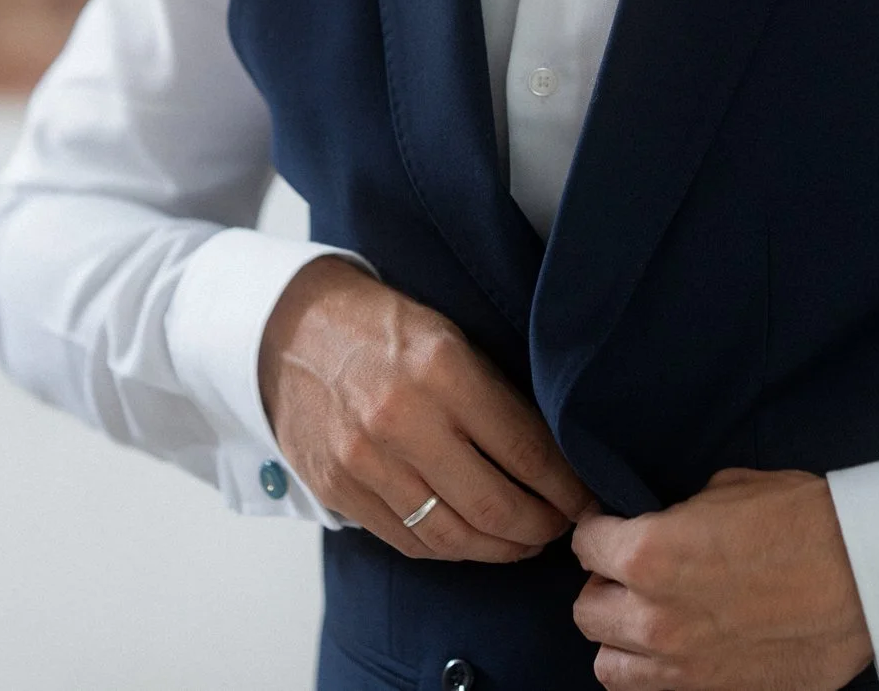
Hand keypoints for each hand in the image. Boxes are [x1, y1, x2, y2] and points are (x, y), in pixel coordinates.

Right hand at [260, 256, 593, 561]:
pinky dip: (453, 549)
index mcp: (441, 370)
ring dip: (502, 549)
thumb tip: (555, 458)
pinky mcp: (340, 492)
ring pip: (454, 538)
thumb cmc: (381, 328)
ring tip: (526, 541)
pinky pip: (410, 542)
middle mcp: (402, 422)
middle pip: (495, 507)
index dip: (567, 487)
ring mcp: (365, 464)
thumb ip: (496, 396)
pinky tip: (476, 540)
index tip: (589, 499)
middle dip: (542, 527)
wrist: (290, 330)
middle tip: (564, 526)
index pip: (525, 451)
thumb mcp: (449, 337)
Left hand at [571, 468, 872, 690]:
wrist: (867, 575)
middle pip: (587, 610)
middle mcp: (653, 616)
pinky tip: (677, 649)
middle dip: (604, 586)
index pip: (585, 545)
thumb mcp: (728, 490)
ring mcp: (681, 666)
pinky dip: (654, 673)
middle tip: (632, 574)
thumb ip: (678, 515)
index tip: (613, 531)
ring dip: (621, 638)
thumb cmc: (805, 521)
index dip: (602, 533)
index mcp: (649, 554)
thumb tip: (666, 523)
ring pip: (608, 665)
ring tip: (649, 618)